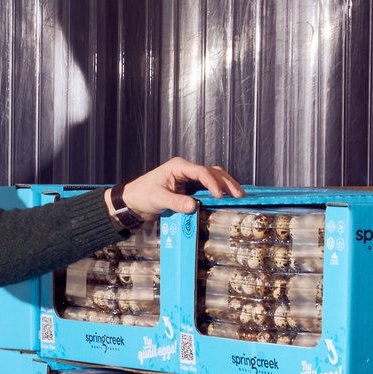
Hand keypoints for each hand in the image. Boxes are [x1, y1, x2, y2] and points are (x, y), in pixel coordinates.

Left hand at [109, 157, 242, 218]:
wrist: (133, 200)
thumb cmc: (142, 195)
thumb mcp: (158, 199)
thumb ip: (175, 202)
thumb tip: (194, 206)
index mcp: (178, 167)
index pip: (201, 172)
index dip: (213, 183)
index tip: (219, 196)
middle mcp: (186, 170)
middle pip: (212, 172)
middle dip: (226, 182)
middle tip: (239, 194)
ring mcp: (188, 178)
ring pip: (212, 177)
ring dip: (225, 185)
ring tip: (238, 195)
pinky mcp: (189, 188)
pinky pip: (207, 187)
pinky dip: (217, 191)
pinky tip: (226, 198)